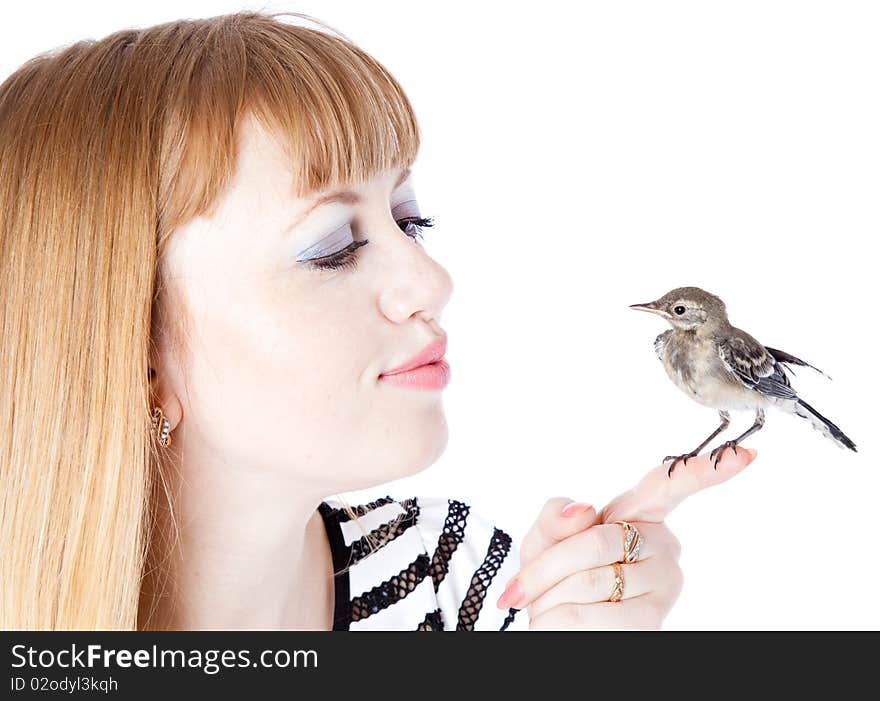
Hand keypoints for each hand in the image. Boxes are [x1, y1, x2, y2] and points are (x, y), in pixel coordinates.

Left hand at [497, 447, 757, 628]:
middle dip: (545, 567)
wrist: (552, 623)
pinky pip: (594, 615)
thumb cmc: (553, 574)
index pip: (670, 486)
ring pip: (591, 580)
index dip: (704, 471)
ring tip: (538, 607)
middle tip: (518, 589)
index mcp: (638, 513)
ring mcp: (663, 583)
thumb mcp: (543, 539)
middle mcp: (662, 546)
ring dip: (548, 597)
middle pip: (596, 543)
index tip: (745, 455)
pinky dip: (556, 620)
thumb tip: (584, 510)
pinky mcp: (653, 619)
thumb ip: (555, 519)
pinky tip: (548, 623)